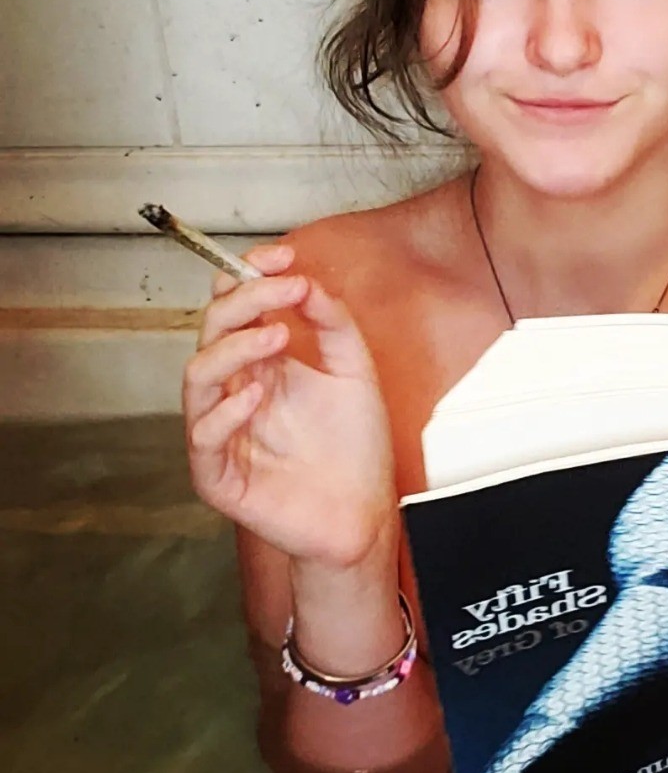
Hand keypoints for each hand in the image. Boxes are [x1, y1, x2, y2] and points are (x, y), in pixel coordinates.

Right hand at [183, 240, 398, 573]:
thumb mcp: (354, 372)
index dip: (248, 276)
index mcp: (261, 366)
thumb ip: (333, 324)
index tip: (283, 256)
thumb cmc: (355, 450)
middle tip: (283, 289)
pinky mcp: (219, 476)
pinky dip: (224, 411)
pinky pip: (204, 437)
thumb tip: (305, 281)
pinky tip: (256, 396)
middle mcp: (235, 392)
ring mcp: (223, 433)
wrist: (364, 516)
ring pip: (197, 377)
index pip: (234, 309)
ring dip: (232, 348)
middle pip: (212, 332)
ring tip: (276, 335)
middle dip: (243, 301)